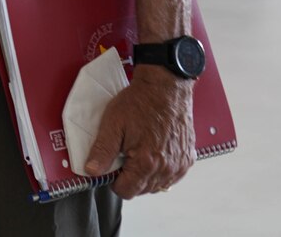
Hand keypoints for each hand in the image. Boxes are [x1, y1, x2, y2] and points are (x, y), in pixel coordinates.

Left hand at [84, 69, 194, 196]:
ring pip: (158, 185)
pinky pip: (172, 176)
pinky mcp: (188, 159)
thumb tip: (92, 171)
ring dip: (146, 176)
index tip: (111, 168)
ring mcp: (180, 164)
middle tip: (124, 156)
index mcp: (147, 162)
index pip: (127, 191)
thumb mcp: (112, 124)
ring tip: (138, 153)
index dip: (114, 182)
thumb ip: (102, 151)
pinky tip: (153, 153)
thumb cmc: (140, 103)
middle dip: (130, 178)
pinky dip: (161, 170)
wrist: (165, 88)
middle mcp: (167, 168)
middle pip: (142, 190)